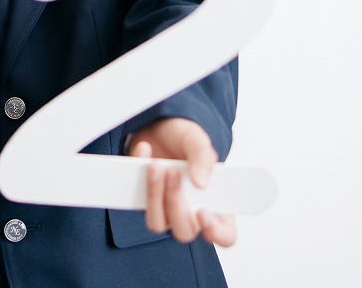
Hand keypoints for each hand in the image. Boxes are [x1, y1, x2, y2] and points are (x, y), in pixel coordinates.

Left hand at [127, 117, 237, 246]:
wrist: (158, 127)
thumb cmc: (184, 139)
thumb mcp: (197, 139)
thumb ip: (203, 157)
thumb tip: (201, 182)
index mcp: (215, 203)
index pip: (224, 234)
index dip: (216, 231)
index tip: (203, 211)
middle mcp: (191, 212)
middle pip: (185, 231)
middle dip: (176, 203)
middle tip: (173, 172)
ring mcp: (165, 210)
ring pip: (157, 223)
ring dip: (154, 195)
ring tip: (156, 165)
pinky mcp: (143, 202)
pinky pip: (137, 202)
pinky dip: (139, 175)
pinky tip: (144, 149)